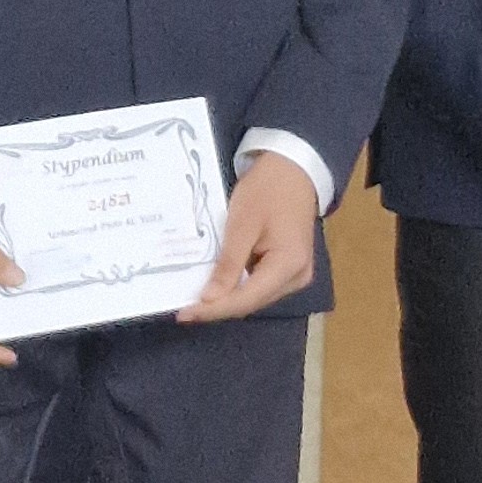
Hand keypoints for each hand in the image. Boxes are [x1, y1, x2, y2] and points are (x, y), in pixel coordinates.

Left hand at [178, 152, 318, 322]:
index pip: (246, 299)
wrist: (293, 169)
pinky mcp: (290, 269)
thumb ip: (228, 264)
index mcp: (289, 265)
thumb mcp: (242, 224)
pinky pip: (260, 285)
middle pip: (251, 302)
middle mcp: (297, 277)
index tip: (184, 314)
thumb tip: (210, 299)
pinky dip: (238, 285)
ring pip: (255, 297)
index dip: (214, 309)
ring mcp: (296, 275)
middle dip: (218, 306)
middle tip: (184, 308)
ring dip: (226, 298)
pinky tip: (216, 284)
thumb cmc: (266, 190)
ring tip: (195, 299)